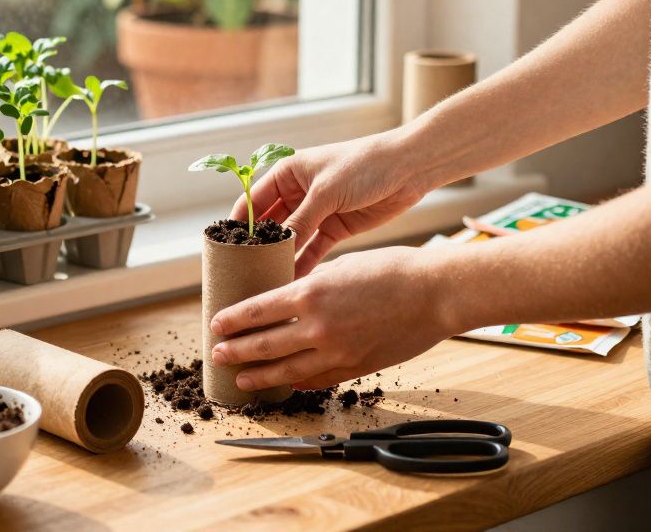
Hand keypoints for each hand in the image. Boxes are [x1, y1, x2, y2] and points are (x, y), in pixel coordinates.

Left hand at [209, 246, 450, 389]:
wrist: (434, 294)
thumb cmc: (393, 271)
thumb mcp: (341, 268)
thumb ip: (311, 285)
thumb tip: (287, 297)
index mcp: (309, 294)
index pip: (255, 312)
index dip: (231, 321)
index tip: (216, 325)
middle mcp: (317, 326)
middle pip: (262, 345)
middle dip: (235, 351)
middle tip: (218, 355)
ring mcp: (336, 352)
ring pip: (285, 371)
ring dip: (259, 375)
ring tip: (241, 378)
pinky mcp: (354, 368)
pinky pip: (316, 380)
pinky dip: (297, 382)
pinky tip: (285, 383)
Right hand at [232, 132, 432, 276]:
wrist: (407, 168)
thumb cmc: (363, 165)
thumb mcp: (326, 192)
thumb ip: (300, 220)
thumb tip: (276, 247)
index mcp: (287, 173)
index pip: (252, 201)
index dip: (238, 224)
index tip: (225, 249)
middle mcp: (297, 193)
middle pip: (269, 224)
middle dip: (258, 247)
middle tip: (243, 272)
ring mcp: (316, 212)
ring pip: (290, 240)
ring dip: (280, 258)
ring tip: (264, 282)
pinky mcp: (334, 228)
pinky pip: (313, 250)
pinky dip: (303, 264)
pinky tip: (292, 281)